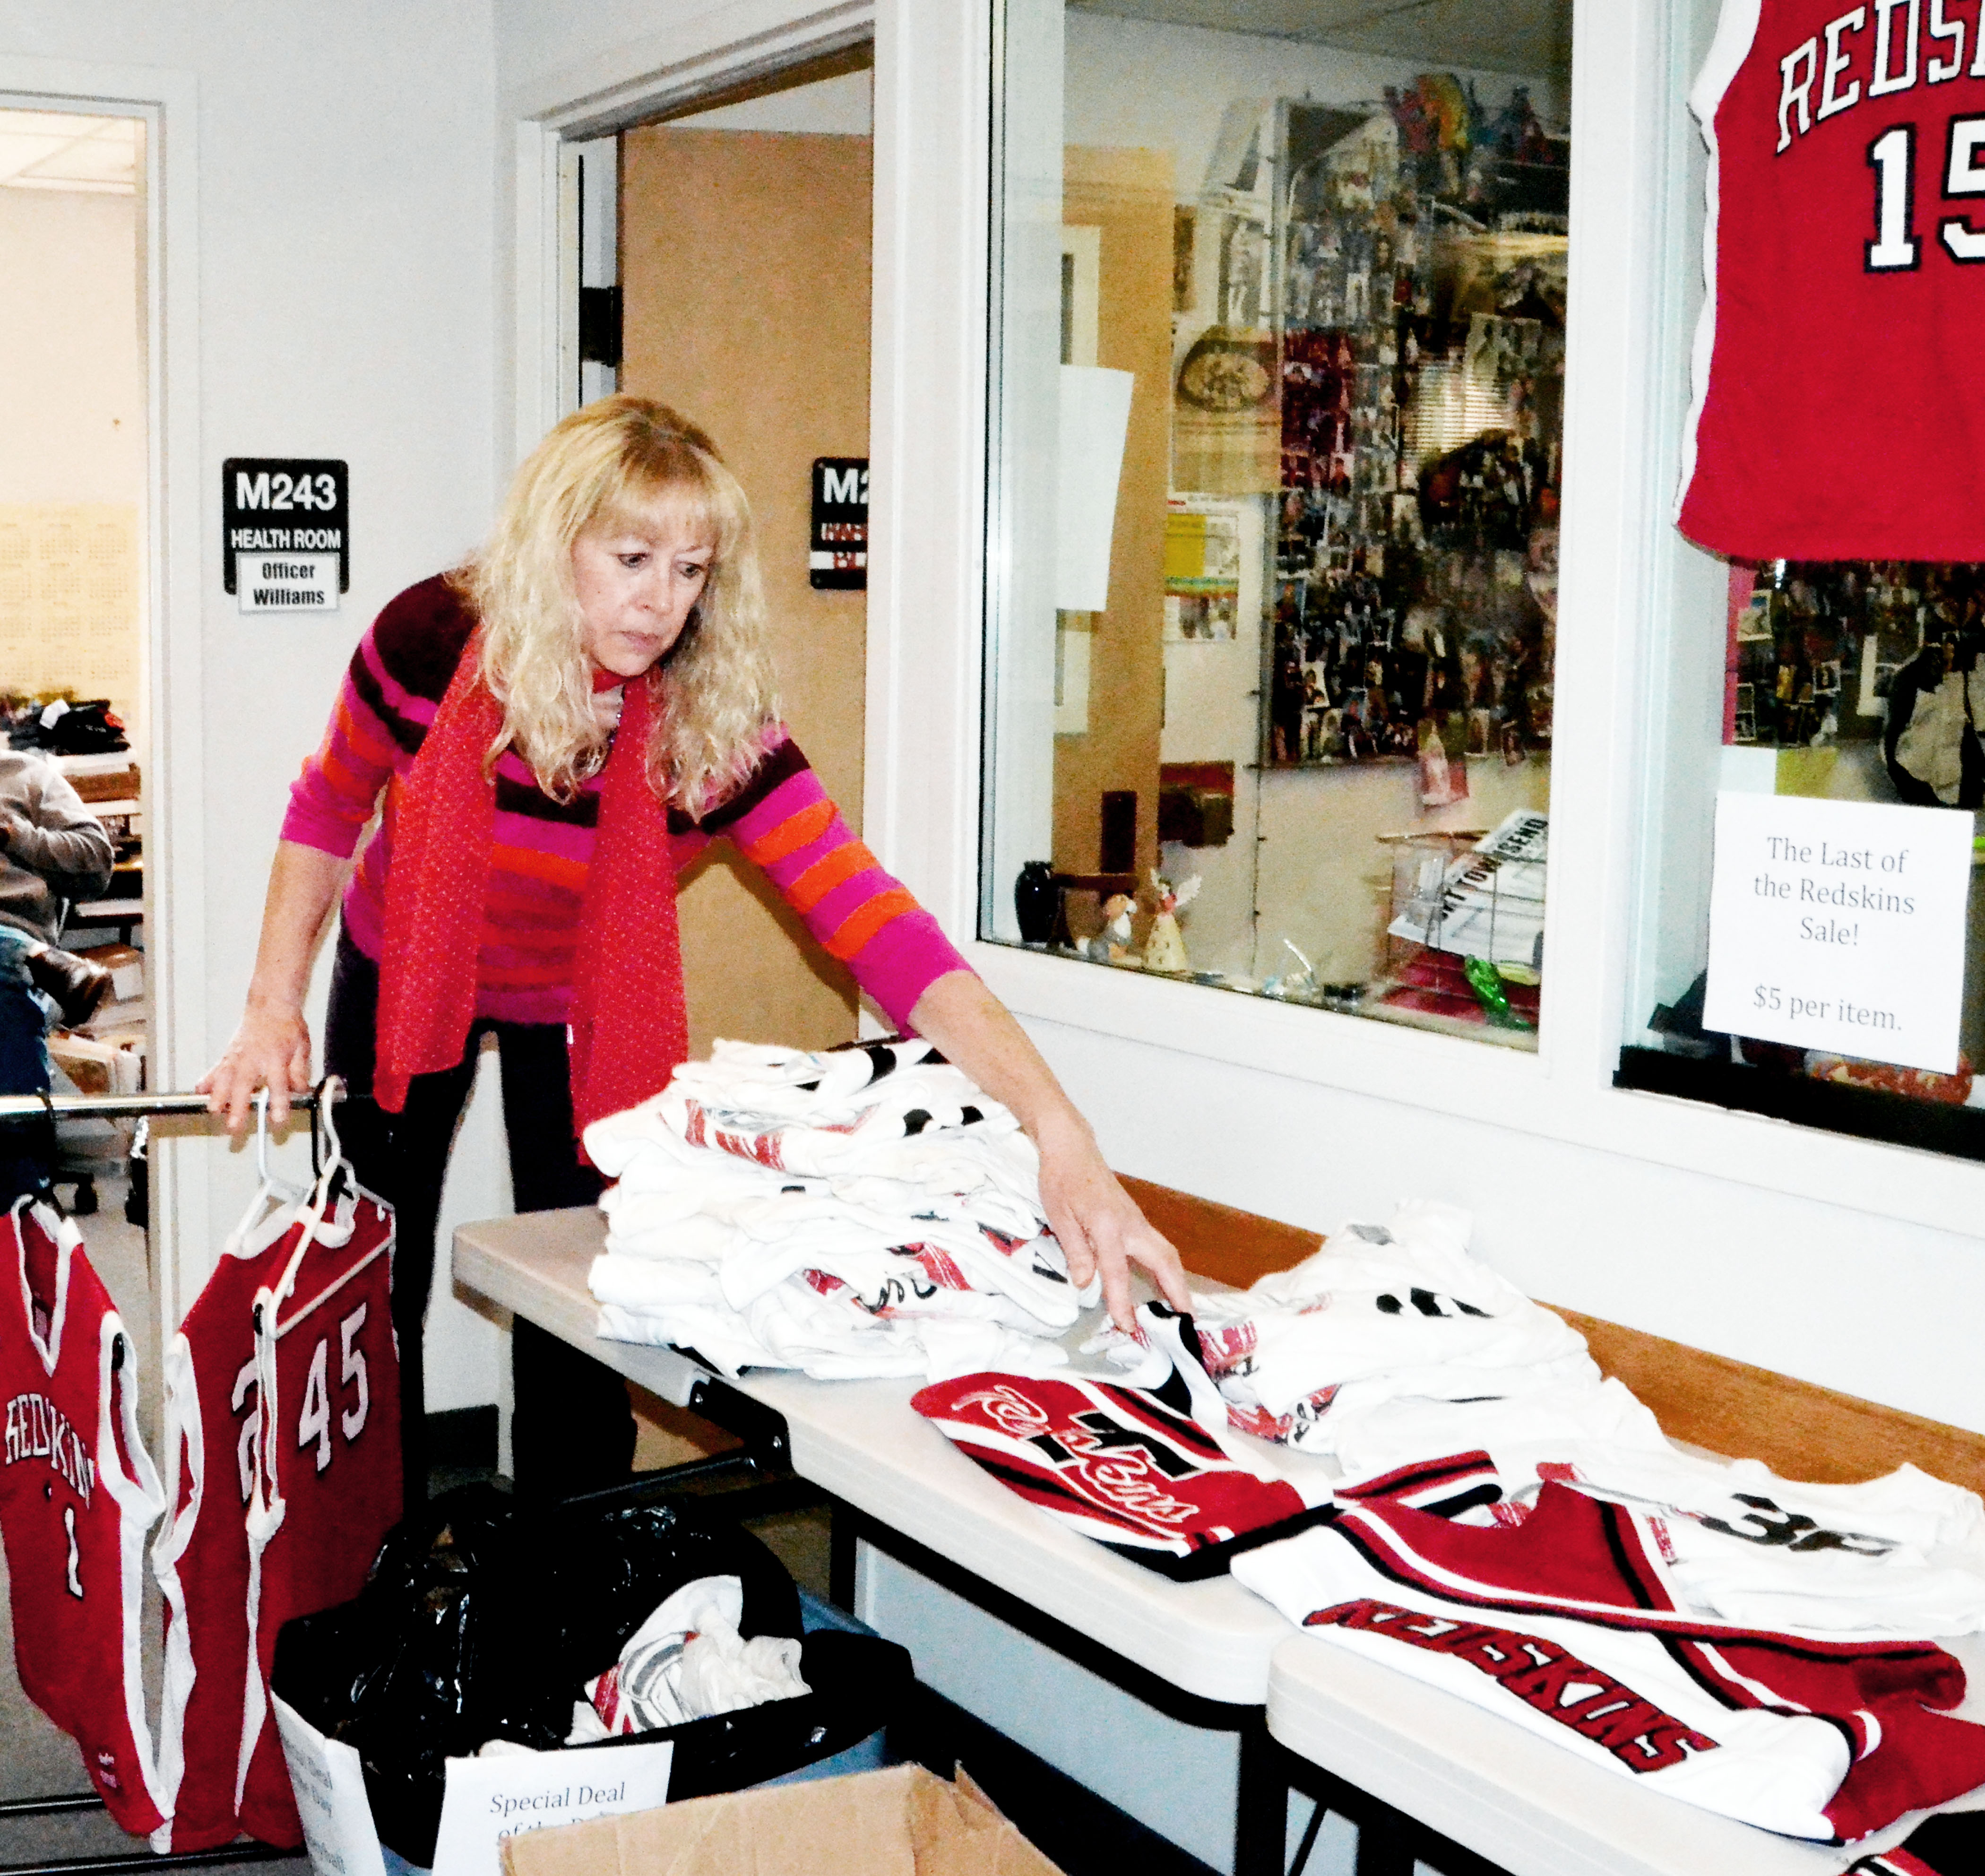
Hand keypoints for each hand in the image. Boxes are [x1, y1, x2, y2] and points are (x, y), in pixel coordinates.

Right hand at [196, 1000, 312, 1137]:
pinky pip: (216, 1068)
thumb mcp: (302, 1048)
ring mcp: (238, 1056)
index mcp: (277, 1057)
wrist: (270, 1005)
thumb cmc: (287, 1026)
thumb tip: (298, 1091)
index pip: (279, 1084)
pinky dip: (207, 1080)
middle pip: (244, 1085)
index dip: (278, 1103)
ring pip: (224, 1078)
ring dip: (218, 1096)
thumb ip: (299, 1072)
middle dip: (238, 1106)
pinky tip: (200, 1091)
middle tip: (234, 1125)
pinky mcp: (229, 1054)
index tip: (277, 1119)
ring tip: (214, 1111)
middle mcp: (254, 1058)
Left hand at [1035, 1116, 1190, 1331]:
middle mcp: (1130, 1224)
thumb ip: (1076, 1251)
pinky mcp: (1136, 1220)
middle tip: (1186, 1321)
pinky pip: (1159, 1248)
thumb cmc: (1061, 1181)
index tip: (1128, 1327)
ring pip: (1166, 1253)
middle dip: (1177, 1291)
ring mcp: (1137, 1221)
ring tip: (1183, 1309)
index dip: (1122, 1301)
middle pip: (1163, 1260)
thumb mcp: (1059, 1217)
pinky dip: (1168, 1269)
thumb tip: (1085, 1284)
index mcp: (1107, 1225)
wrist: (1072, 1149)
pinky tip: (1165, 1285)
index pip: (1117, 1271)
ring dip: (1177, 1281)